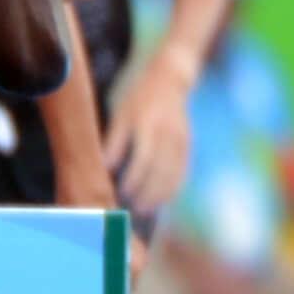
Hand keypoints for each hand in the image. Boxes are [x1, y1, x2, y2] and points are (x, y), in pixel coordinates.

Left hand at [108, 59, 193, 213]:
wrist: (170, 81)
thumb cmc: (137, 100)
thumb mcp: (121, 115)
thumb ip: (114, 141)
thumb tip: (104, 168)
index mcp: (147, 123)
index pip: (143, 157)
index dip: (134, 179)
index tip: (121, 194)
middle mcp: (167, 132)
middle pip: (159, 169)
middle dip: (146, 192)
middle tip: (131, 211)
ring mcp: (181, 139)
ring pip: (173, 173)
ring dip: (160, 195)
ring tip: (144, 211)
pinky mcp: (188, 145)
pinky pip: (182, 171)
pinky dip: (172, 188)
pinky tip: (162, 201)